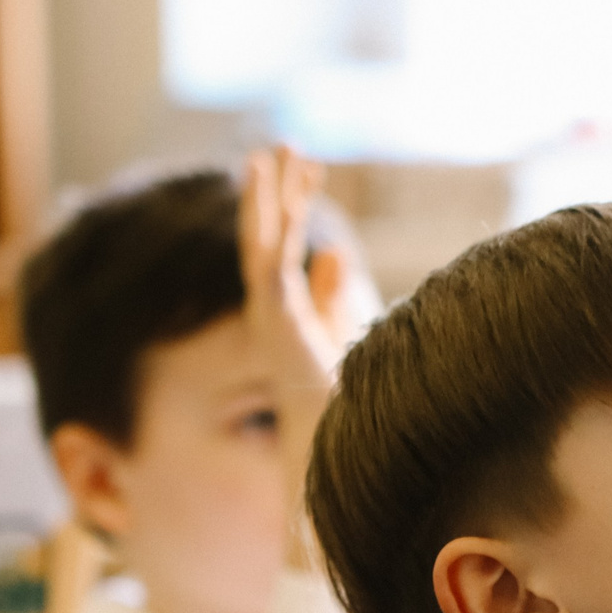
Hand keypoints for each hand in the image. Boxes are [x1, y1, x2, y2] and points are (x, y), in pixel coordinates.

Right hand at [239, 145, 341, 567]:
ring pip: (264, 242)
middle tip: (280, 152)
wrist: (335, 460)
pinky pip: (273, 254)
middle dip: (274, 197)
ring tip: (274, 152)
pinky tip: (282, 184)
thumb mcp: (346, 346)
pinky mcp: (278, 316)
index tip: (307, 182)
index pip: (286, 265)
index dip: (293, 222)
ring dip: (268, 196)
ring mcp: (272, 317)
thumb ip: (336, 303)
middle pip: (268, 244)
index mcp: (290, 328)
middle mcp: (275, 320)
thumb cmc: (347, 421)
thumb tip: (333, 255)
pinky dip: (277, 217)